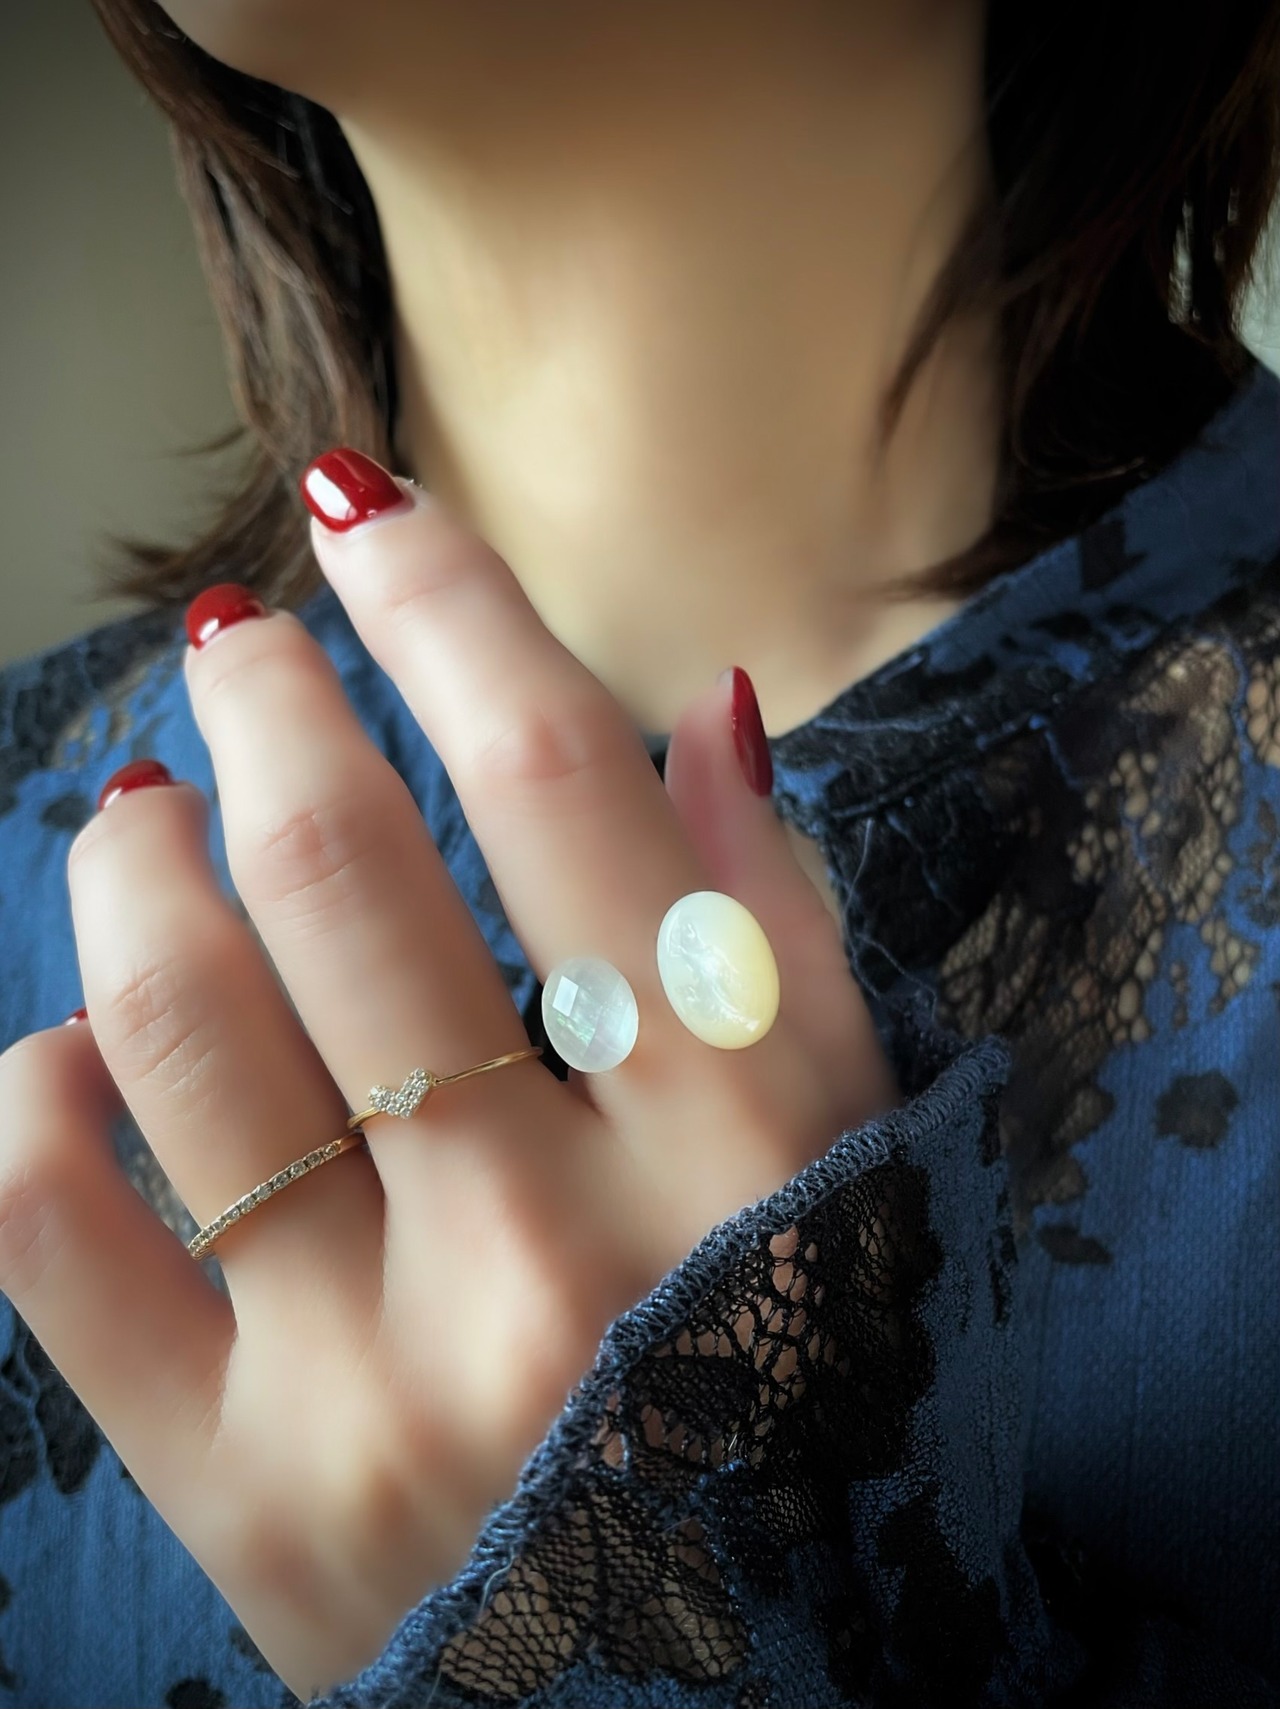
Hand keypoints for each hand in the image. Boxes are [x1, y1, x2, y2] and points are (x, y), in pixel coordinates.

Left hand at [0, 452, 895, 1699]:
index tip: (367, 516)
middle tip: (240, 639)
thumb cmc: (797, 1380)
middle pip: (348, 874)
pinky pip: (56, 1239)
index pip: (562, 782)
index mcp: (736, 1145)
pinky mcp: (243, 1492)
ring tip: (138, 805)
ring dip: (132, 863)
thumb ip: (778, 932)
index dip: (447, 607)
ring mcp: (378, 1379)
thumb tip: (698, 711)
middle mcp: (552, 1249)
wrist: (732, 1684)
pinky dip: (31, 1094)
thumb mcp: (846, 1158)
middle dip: (272, 701)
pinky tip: (70, 1039)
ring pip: (180, 1029)